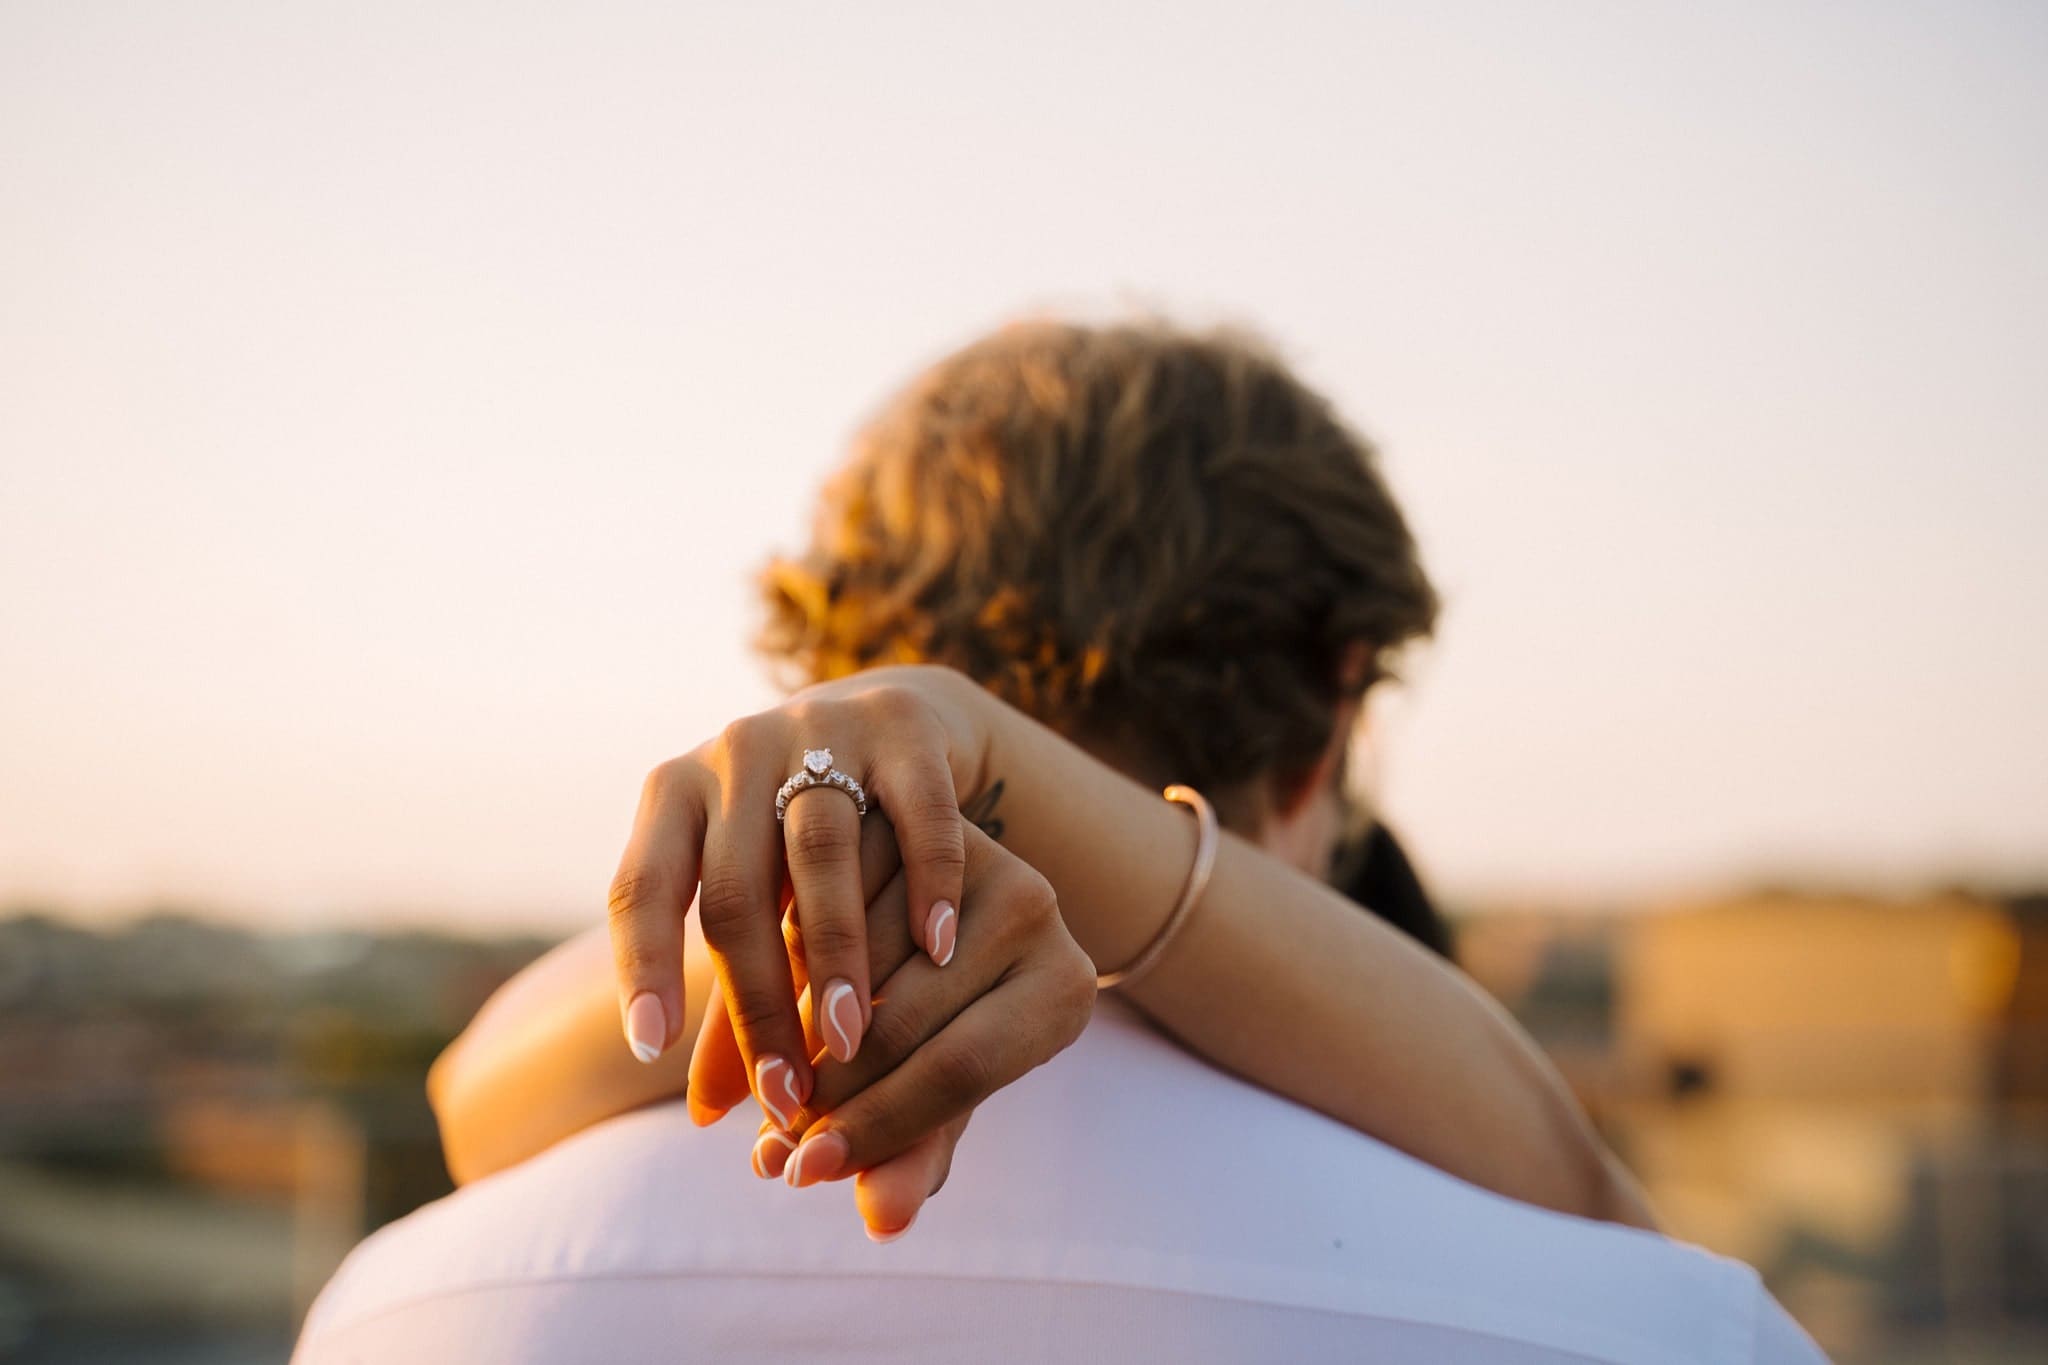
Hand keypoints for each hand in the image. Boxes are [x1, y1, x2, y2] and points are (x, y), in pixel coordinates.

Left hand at [606, 666, 993, 1134]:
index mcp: (678, 795)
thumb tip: (709, 1118)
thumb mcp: (754, 903)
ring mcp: (822, 733)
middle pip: (734, 885)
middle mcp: (738, 753)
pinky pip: (916, 806)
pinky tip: (940, 949)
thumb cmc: (796, 843)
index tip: (651, 1051)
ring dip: (833, 950)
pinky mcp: (903, 727)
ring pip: (819, 846)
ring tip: (850, 1039)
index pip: (641, 886)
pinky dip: (927, 879)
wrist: (885, 724)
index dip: (643, 966)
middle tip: (785, 1093)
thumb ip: (734, 999)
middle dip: (758, 998)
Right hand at [693, 818, 1095, 1238]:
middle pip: (903, 1018)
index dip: (877, 1127)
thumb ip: (912, 1155)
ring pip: (853, 957)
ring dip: (791, 1030)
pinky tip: (759, 1010)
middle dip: (826, 1090)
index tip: (804, 1172)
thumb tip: (881, 1222)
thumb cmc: (951, 1033)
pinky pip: (823, 899)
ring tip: (760, 1091)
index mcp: (1064, 988)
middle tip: (767, 1144)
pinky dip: (784, 957)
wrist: (945, 921)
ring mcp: (975, 851)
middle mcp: (1035, 908)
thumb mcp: (939, 1096)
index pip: (961, 1070)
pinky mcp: (906, 814)